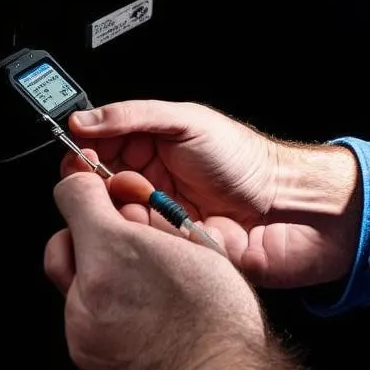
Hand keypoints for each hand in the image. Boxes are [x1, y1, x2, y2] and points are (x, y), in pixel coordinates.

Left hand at [45, 172, 319, 369]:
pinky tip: (142, 322)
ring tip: (142, 289)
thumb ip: (157, 223)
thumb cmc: (220, 327)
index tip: (100, 194)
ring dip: (97, 278)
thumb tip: (138, 209)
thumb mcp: (200, 250)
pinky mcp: (86, 361)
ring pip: (72, 286)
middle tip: (120, 240)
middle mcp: (85, 290)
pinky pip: (83, 323)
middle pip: (61, 243)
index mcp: (113, 251)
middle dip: (84, 236)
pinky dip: (104, 314)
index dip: (87, 188)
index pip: (72, 194)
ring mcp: (80, 330)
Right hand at [65, 101, 362, 288]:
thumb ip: (133, 117)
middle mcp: (149, 184)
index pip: (97, 149)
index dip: (83, 154)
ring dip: (127, 215)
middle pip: (98, 190)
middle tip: (120, 182)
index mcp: (150, 148)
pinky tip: (162, 231)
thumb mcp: (188, 122)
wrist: (290, 210)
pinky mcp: (168, 252)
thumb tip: (85, 118)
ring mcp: (158, 220)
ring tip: (150, 205)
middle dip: (101, 188)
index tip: (80, 156)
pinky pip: (140, 251)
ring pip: (115, 222)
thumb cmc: (248, 162)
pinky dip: (145, 241)